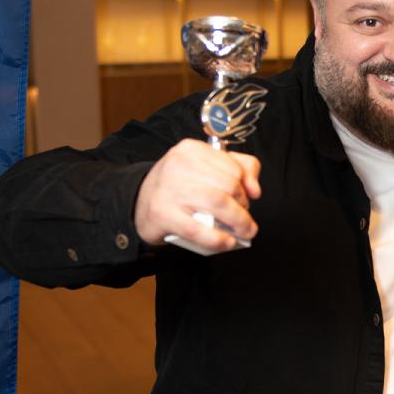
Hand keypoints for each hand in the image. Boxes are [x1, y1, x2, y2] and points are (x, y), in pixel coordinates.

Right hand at [132, 138, 261, 253]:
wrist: (138, 203)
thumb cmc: (178, 187)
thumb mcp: (203, 168)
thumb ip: (236, 168)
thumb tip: (255, 190)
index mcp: (191, 150)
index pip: (233, 166)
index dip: (247, 186)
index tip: (248, 199)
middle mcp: (179, 165)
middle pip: (229, 185)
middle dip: (244, 206)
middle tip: (244, 219)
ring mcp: (170, 189)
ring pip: (218, 203)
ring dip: (238, 222)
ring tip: (244, 232)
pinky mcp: (163, 214)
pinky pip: (198, 229)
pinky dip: (217, 239)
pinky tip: (227, 243)